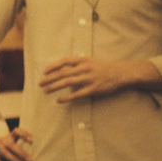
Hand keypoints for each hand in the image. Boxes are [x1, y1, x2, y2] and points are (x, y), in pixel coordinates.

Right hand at [0, 127, 32, 160]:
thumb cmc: (5, 148)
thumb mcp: (11, 143)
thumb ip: (22, 144)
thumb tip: (33, 151)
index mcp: (9, 137)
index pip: (16, 131)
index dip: (24, 134)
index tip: (32, 141)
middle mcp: (2, 141)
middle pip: (11, 145)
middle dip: (21, 153)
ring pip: (5, 154)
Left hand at [38, 56, 161, 101]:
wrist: (121, 73)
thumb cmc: (103, 67)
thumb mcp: (90, 61)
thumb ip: (77, 64)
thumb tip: (60, 68)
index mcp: (83, 60)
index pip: (64, 61)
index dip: (52, 66)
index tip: (44, 71)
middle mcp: (85, 68)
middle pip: (63, 73)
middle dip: (50, 78)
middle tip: (40, 83)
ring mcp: (89, 79)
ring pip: (68, 82)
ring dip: (55, 87)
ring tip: (46, 91)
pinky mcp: (93, 89)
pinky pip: (77, 94)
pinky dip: (67, 97)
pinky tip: (59, 100)